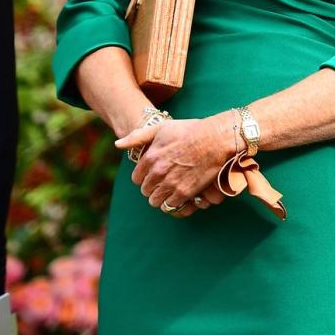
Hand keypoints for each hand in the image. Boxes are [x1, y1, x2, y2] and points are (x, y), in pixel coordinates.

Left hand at [115, 112, 233, 218]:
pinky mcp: (184, 193)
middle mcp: (157, 172)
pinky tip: (181, 194)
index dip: (145, 177)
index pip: (137, 178)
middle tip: (165, 181)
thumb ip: (138, 137)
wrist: (216, 138)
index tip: (155, 173)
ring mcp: (170, 183)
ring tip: (172, 189)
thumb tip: (117, 144)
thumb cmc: (191, 130)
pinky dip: (174, 202)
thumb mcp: (163, 127)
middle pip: (146, 191)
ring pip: (156, 201)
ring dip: (162, 197)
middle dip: (153, 187)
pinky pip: (170, 206)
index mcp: (150, 157)